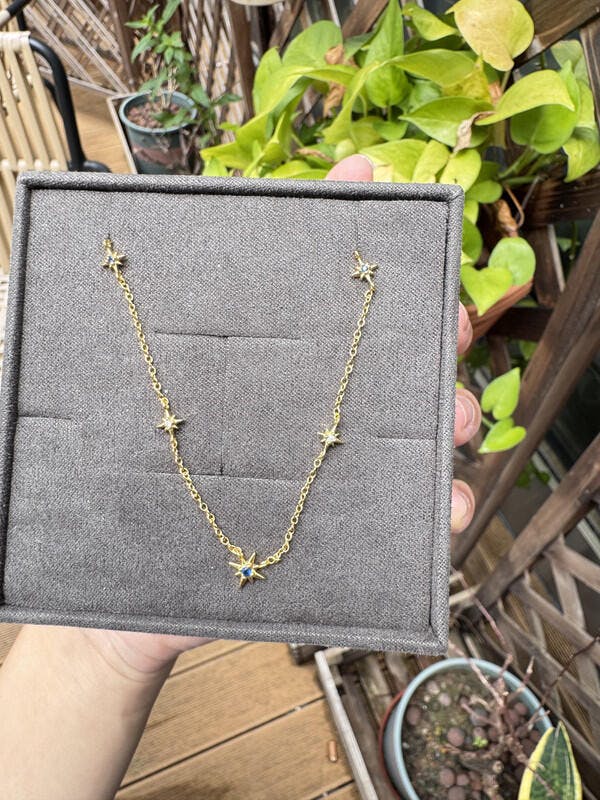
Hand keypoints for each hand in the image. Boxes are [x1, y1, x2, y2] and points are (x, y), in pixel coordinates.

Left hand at [94, 154, 480, 672]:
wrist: (126, 588)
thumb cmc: (122, 491)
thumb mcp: (122, 405)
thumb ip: (130, 346)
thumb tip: (109, 248)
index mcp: (261, 367)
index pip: (305, 279)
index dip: (339, 217)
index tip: (366, 172)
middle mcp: (302, 407)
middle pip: (383, 353)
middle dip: (429, 329)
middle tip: (450, 323)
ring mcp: (329, 468)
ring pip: (410, 431)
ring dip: (445, 419)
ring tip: (450, 424)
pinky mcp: (344, 528)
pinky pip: (406, 518)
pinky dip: (436, 511)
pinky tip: (445, 513)